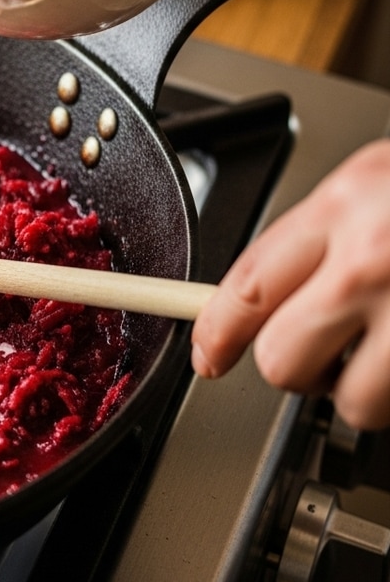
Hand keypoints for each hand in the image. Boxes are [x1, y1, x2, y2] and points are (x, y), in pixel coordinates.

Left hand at [191, 139, 389, 429]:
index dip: (215, 334)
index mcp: (347, 205)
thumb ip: (324, 234)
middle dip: (296, 368)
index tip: (208, 356)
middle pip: (283, 360)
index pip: (245, 287)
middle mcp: (376, 259)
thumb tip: (264, 297)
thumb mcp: (379, 179)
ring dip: (367, 391)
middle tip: (324, 352)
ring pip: (353, 402)